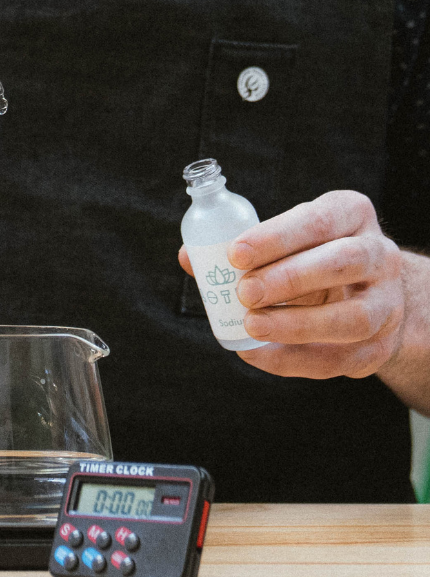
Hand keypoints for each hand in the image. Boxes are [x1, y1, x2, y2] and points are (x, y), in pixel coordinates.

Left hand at [178, 191, 404, 378]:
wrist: (368, 293)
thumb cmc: (312, 257)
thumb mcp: (286, 240)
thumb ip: (241, 248)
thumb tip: (189, 258)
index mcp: (351, 216)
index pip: (319, 220)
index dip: (277, 236)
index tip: (236, 253)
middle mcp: (379, 255)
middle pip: (343, 262)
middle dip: (289, 278)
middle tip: (244, 292)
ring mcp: (387, 303)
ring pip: (353, 317)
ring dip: (297, 325)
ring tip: (251, 325)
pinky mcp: (380, 345)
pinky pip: (339, 358)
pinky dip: (294, 360)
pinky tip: (257, 353)